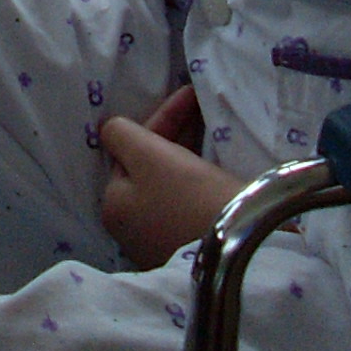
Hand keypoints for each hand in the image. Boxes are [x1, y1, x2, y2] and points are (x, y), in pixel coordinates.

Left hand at [98, 88, 247, 270]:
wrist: (241, 255)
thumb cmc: (189, 199)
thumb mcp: (149, 156)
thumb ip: (123, 136)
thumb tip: (109, 131)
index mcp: (113, 206)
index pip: (131, 148)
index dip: (163, 118)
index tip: (190, 95)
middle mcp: (130, 229)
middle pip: (149, 167)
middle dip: (175, 135)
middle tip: (202, 109)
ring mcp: (159, 244)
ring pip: (170, 185)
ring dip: (187, 156)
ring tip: (211, 133)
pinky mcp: (189, 251)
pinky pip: (188, 203)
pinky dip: (198, 181)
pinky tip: (214, 168)